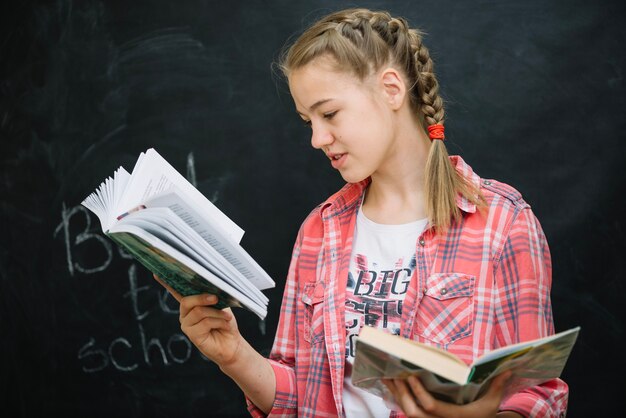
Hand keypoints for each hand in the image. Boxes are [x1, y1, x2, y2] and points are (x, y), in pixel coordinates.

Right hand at [152, 274, 242, 366]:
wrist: (232, 343)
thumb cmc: (225, 322)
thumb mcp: (221, 306)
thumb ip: (213, 297)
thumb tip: (212, 290)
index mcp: (191, 303)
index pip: (176, 291)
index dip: (166, 282)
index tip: (156, 273)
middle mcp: (185, 313)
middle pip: (187, 301)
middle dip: (202, 298)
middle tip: (216, 298)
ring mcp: (187, 324)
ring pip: (199, 311)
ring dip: (216, 312)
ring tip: (227, 316)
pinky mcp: (192, 335)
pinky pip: (204, 322)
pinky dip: (218, 321)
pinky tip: (225, 324)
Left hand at [383, 371, 514, 417]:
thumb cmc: (484, 414)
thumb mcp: (492, 402)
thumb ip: (497, 386)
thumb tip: (508, 369)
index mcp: (455, 417)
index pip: (431, 407)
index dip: (418, 392)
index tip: (412, 376)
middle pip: (413, 412)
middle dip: (402, 393)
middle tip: (394, 373)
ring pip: (407, 413)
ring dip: (396, 394)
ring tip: (387, 375)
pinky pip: (407, 412)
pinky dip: (398, 398)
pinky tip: (391, 385)